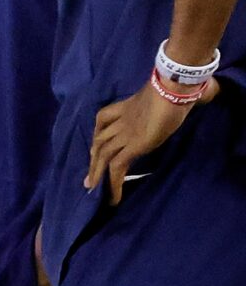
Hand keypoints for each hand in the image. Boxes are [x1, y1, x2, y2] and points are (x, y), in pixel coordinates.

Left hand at [87, 80, 208, 203]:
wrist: (173, 88)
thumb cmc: (175, 89)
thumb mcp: (165, 96)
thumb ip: (166, 101)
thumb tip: (198, 95)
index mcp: (125, 107)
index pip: (104, 120)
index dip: (99, 134)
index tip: (96, 149)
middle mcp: (120, 121)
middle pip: (99, 140)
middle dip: (92, 159)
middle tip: (88, 178)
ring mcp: (124, 133)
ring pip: (102, 154)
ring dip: (97, 173)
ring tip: (94, 189)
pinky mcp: (133, 145)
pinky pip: (117, 167)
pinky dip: (113, 183)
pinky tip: (113, 197)